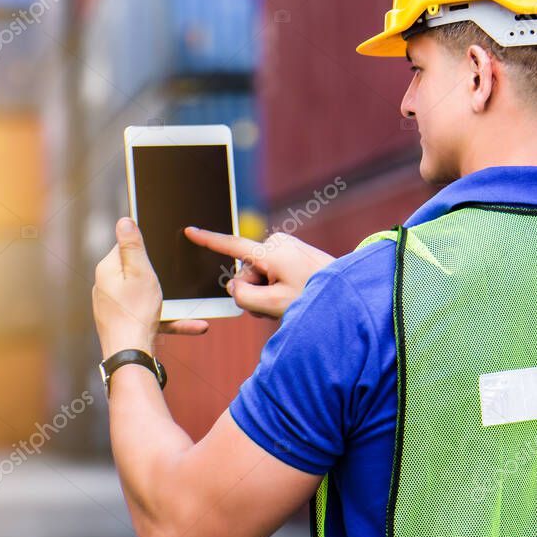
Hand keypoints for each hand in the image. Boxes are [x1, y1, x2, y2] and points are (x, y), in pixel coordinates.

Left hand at [93, 218, 208, 357]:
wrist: (130, 355)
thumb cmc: (136, 313)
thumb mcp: (140, 272)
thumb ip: (132, 245)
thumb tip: (124, 220)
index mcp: (107, 270)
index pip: (124, 247)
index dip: (144, 250)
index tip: (158, 256)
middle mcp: (105, 287)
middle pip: (134, 271)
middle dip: (154, 276)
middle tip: (170, 281)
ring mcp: (113, 307)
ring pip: (144, 296)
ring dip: (167, 300)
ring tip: (187, 305)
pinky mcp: (123, 324)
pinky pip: (149, 316)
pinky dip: (169, 319)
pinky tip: (195, 325)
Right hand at [184, 228, 334, 319]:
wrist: (348, 292)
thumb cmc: (314, 298)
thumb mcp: (274, 305)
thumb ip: (244, 298)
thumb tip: (234, 287)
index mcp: (271, 252)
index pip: (232, 246)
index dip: (208, 240)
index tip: (189, 230)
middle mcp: (276, 243)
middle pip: (246, 272)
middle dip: (255, 291)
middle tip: (276, 305)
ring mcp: (285, 246)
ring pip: (259, 275)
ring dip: (267, 292)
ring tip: (288, 301)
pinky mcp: (292, 251)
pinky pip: (272, 271)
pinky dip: (276, 285)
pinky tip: (292, 293)